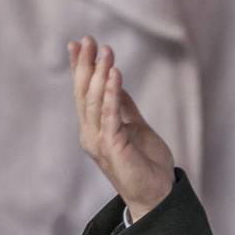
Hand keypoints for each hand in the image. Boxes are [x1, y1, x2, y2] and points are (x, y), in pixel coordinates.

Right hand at [68, 37, 173, 219]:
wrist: (156, 194)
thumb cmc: (145, 163)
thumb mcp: (135, 126)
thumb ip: (124, 106)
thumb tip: (115, 81)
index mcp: (95, 128)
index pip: (83, 93)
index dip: (80, 67)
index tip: (78, 43)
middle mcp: (91, 134)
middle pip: (83, 93)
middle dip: (86, 65)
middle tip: (88, 39)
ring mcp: (100, 141)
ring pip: (95, 102)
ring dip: (100, 74)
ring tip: (105, 51)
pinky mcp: (114, 147)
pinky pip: (111, 115)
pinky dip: (112, 94)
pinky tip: (115, 75)